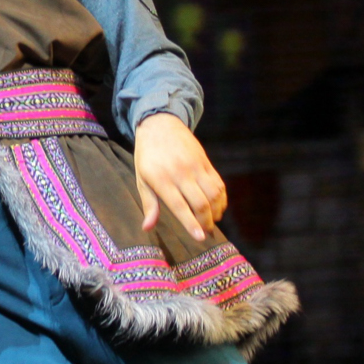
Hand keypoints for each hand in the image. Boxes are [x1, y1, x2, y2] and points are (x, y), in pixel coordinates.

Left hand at [134, 113, 225, 242]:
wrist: (160, 124)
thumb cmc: (148, 156)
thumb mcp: (142, 179)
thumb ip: (149, 204)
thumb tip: (147, 228)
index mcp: (161, 180)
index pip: (180, 206)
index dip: (191, 223)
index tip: (200, 238)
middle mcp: (181, 173)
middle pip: (200, 203)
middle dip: (206, 222)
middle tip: (206, 234)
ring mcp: (196, 166)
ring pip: (214, 194)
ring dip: (216, 211)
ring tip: (212, 221)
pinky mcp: (206, 161)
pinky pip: (219, 183)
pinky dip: (222, 198)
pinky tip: (218, 207)